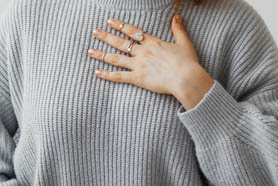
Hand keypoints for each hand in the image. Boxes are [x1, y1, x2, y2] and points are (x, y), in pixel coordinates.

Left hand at [88, 14, 213, 109]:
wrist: (186, 78)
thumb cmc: (187, 62)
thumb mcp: (184, 42)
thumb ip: (178, 29)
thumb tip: (177, 16)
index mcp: (152, 42)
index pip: (132, 31)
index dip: (120, 25)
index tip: (110, 21)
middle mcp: (143, 52)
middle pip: (120, 42)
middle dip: (106, 36)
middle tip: (94, 32)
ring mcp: (139, 65)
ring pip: (116, 58)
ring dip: (102, 54)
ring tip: (90, 50)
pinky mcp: (138, 78)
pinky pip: (119, 76)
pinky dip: (107, 74)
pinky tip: (97, 72)